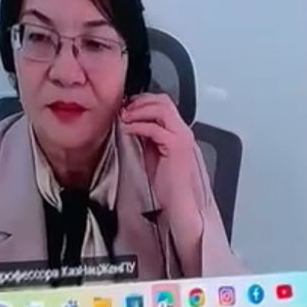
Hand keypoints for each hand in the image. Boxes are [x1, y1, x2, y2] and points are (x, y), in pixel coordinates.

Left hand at [119, 94, 203, 272]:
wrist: (183, 206)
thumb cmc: (171, 187)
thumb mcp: (154, 156)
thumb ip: (147, 139)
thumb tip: (133, 125)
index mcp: (179, 132)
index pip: (163, 104)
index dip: (143, 101)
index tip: (126, 106)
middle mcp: (183, 131)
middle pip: (163, 101)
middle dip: (140, 101)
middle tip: (123, 109)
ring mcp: (182, 137)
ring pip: (161, 109)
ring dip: (138, 110)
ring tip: (125, 117)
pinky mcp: (177, 147)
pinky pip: (155, 128)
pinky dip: (139, 125)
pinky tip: (128, 129)